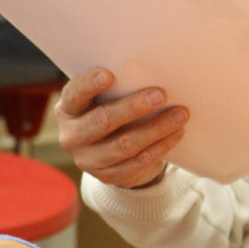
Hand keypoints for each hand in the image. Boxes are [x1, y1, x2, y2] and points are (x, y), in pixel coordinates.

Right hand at [55, 68, 188, 188]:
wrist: (108, 151)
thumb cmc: (109, 110)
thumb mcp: (102, 98)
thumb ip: (114, 87)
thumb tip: (149, 71)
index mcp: (67, 110)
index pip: (74, 95)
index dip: (89, 85)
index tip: (109, 75)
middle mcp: (71, 136)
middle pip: (102, 121)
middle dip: (133, 108)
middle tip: (161, 95)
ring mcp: (87, 160)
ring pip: (124, 145)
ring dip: (156, 128)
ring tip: (180, 114)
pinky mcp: (107, 176)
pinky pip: (138, 162)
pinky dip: (161, 146)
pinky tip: (177, 133)